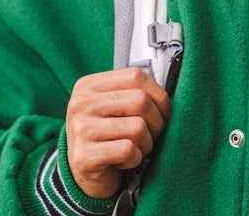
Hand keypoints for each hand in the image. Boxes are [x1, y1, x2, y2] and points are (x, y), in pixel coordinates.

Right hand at [64, 67, 172, 199]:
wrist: (84, 172)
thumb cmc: (107, 137)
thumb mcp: (113, 108)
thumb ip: (133, 95)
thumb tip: (168, 97)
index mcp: (88, 86)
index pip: (135, 76)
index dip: (158, 96)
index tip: (162, 112)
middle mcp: (80, 103)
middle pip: (140, 101)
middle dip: (155, 123)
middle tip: (149, 135)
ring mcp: (80, 129)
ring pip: (138, 128)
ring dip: (145, 144)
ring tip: (133, 149)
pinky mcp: (84, 156)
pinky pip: (128, 151)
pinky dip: (134, 160)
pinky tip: (123, 161)